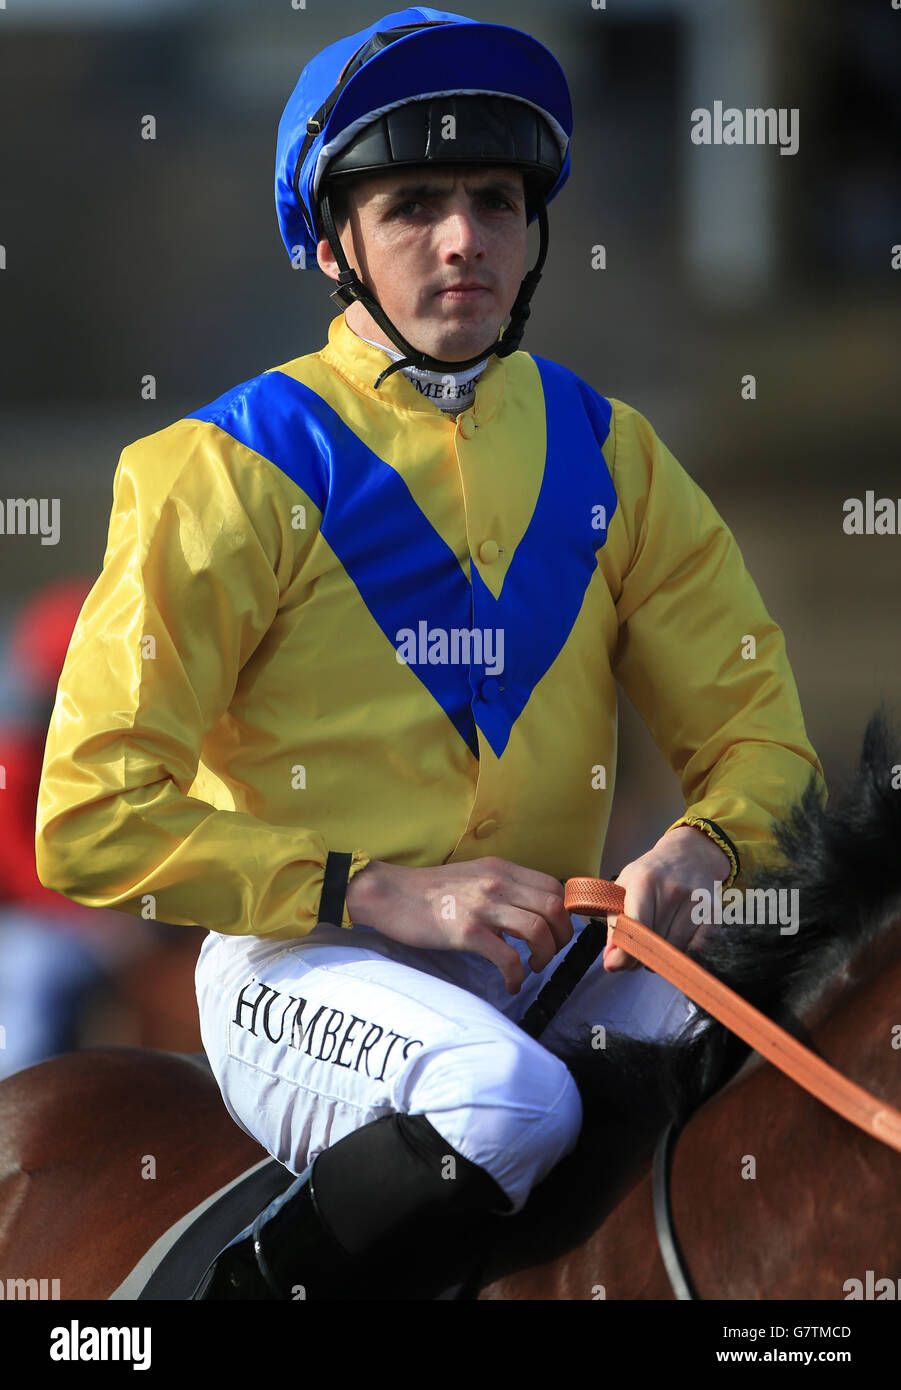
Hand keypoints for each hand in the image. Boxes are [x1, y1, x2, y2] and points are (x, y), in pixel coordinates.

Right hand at [345, 856, 574, 994]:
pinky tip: (510, 983)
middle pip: (554, 908)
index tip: (557, 932)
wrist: (389, 894)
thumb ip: (502, 887)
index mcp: (501, 869)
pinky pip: (508, 958)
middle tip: (548, 953)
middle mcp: (497, 883)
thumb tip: (529, 912)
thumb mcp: (473, 875)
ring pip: (538, 931)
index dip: (564, 913)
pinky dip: (517, 975)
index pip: (553, 886)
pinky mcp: (467, 931)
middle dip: (561, 938)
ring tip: (532, 967)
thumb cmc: (429, 890)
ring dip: (544, 956)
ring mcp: (482, 906)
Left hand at [603, 825, 731, 972]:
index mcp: (645, 882)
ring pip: (673, 951)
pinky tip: (674, 941)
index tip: (614, 963)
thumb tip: (612, 959)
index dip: (624, 953)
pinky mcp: (714, 914)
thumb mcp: (625, 887)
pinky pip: (694, 950)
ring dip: (660, 957)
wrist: (691, 854)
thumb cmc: (652, 873)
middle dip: (638, 955)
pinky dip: (681, 953)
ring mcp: (697, 903)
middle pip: (654, 945)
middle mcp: (673, 891)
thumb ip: (615, 921)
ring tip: (654, 943)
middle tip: (633, 950)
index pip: (636, 928)